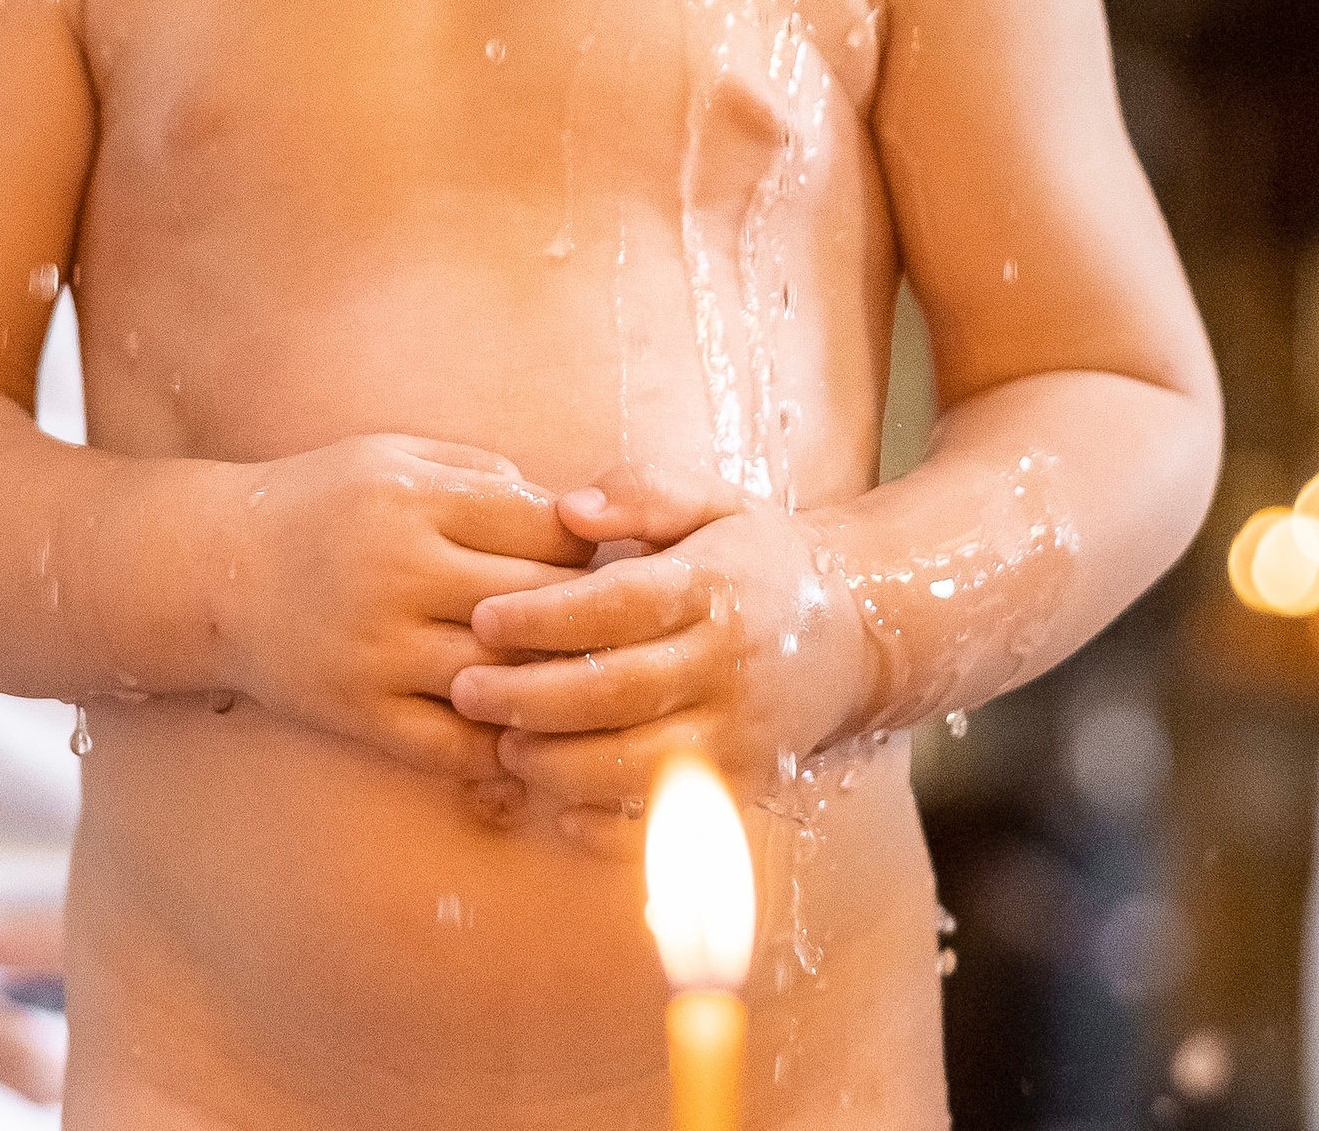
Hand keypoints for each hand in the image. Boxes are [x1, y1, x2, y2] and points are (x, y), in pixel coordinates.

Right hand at [214, 435, 591, 783]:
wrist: (219, 572)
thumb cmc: (322, 503)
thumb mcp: (393, 455)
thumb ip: (478, 470)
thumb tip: (566, 512)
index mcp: (414, 500)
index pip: (542, 526)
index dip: (582, 543)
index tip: (592, 554)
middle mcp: (399, 573)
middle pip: (536, 603)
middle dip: (582, 613)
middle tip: (605, 621)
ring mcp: (380, 650)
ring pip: (507, 678)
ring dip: (552, 683)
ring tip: (578, 678)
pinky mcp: (362, 712)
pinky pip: (457, 745)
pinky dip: (503, 746)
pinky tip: (525, 731)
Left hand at [447, 465, 881, 851]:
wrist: (854, 634)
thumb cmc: (756, 558)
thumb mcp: (713, 500)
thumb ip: (643, 490)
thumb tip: (569, 508)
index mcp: (715, 587)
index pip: (620, 605)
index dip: (547, 616)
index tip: (482, 618)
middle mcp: (729, 666)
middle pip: (619, 693)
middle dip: (531, 697)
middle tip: (464, 689)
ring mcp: (739, 735)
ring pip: (638, 766)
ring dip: (560, 764)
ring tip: (501, 745)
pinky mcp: (742, 787)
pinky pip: (672, 822)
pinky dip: (611, 827)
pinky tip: (555, 807)